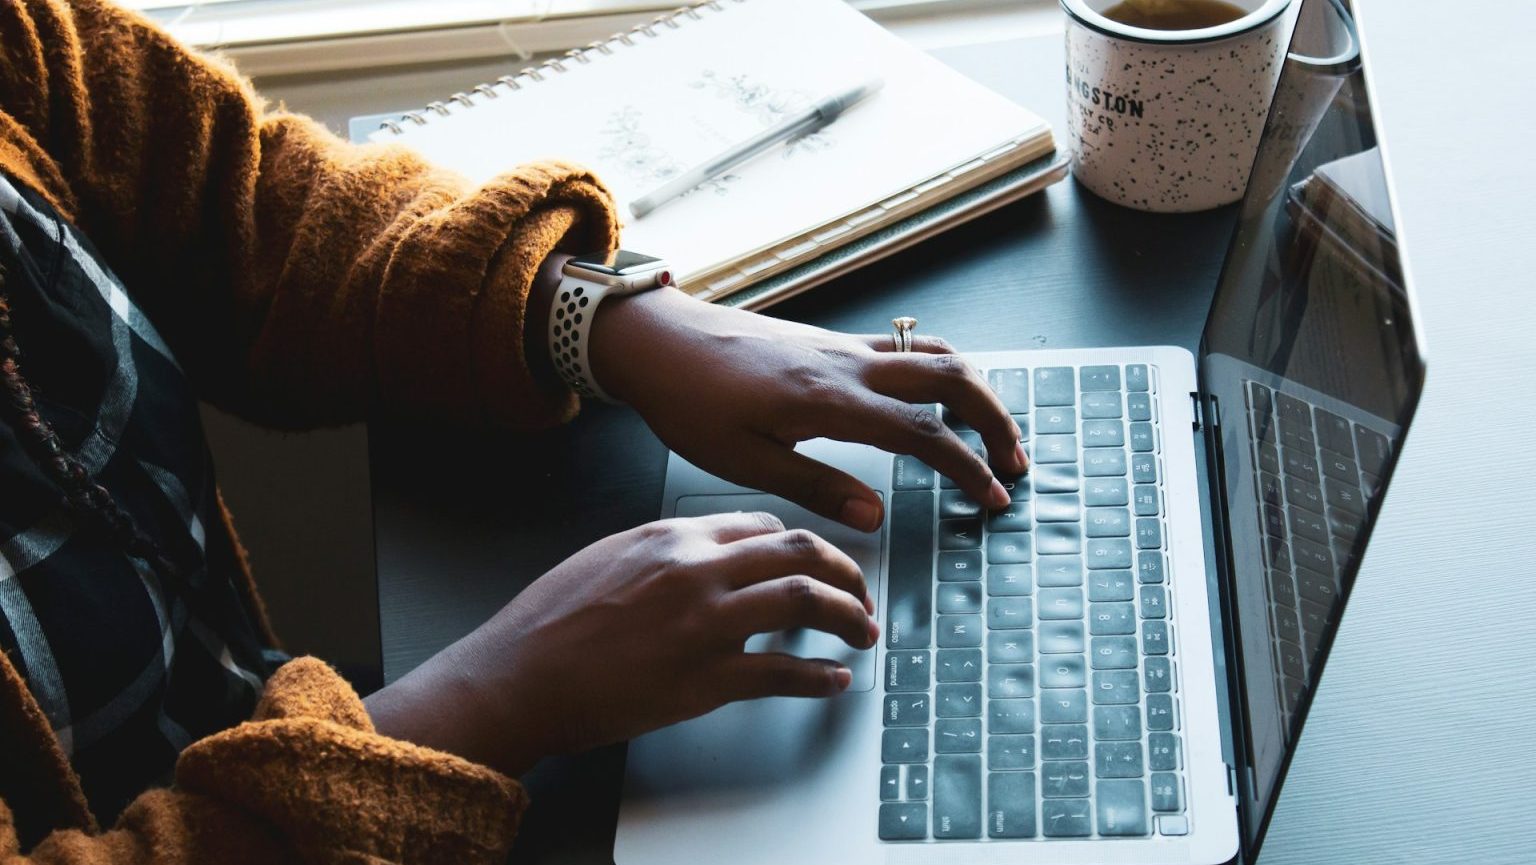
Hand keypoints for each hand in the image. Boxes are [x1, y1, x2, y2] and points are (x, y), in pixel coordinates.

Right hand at [364, 512, 876, 776]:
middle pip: (801, 552)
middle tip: (861, 594)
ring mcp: (705, 624)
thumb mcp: (608, 555)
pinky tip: (833, 681)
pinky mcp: (705, 679)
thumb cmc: (550, 622)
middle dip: (846, 572)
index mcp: (673, 536)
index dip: (801, 545)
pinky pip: (783, 673)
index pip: (764, 525)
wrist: (518, 675)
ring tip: (863, 632)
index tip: (816, 563)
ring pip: (807, 601)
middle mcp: (697, 570)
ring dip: (849, 617)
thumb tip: (709, 554)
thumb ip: (665, 550)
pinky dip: (819, 678)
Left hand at [589, 288, 1027, 530]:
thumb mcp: (743, 462)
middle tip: (1014, 462)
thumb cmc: (689, 401)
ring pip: (933, 354)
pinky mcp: (831, 341)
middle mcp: (847, 364)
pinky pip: (905, 347)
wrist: (658, 340)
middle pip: (951, 377)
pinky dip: (940, 370)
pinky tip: (938, 398)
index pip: (923, 433)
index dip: (967, 467)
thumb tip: (876, 517)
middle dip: (995, 418)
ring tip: (991, 431)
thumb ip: (816, 488)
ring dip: (974, 390)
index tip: (992, 498)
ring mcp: (842, 346)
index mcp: (829, 400)